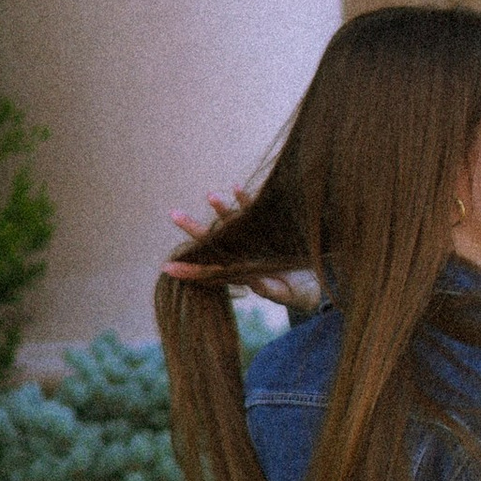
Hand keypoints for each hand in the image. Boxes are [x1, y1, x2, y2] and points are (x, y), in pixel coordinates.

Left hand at [160, 190, 301, 315]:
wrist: (314, 282)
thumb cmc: (297, 292)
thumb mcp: (284, 293)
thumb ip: (270, 289)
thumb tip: (255, 284)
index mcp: (239, 274)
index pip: (209, 272)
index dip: (189, 271)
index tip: (167, 268)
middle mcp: (240, 255)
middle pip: (212, 242)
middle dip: (193, 229)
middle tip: (173, 214)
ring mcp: (252, 240)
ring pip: (230, 223)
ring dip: (221, 209)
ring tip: (210, 195)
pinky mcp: (266, 228)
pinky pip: (253, 212)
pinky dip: (245, 200)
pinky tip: (236, 187)